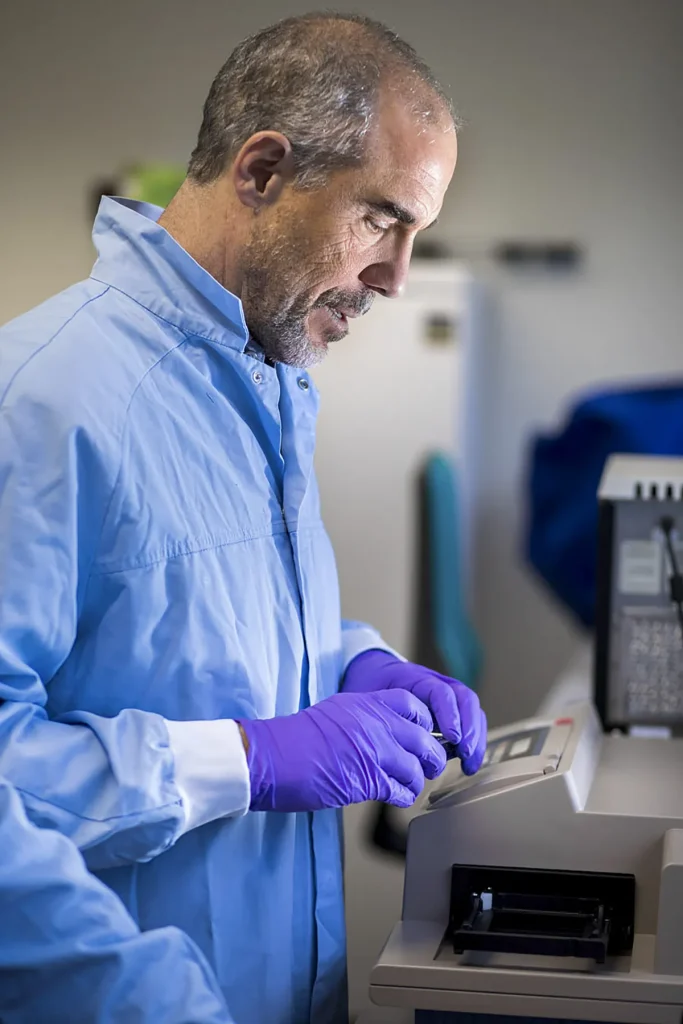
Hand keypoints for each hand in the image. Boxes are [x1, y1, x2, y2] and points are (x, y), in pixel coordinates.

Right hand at [237, 689, 446, 812]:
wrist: (273, 756)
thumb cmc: (295, 737)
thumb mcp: (336, 711)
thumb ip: (364, 717)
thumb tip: (384, 733)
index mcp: (367, 703)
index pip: (414, 705)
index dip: (425, 723)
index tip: (423, 735)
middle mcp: (376, 724)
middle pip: (425, 740)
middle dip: (432, 757)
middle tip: (428, 766)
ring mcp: (375, 751)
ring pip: (418, 768)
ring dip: (417, 781)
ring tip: (408, 786)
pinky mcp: (369, 781)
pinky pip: (402, 790)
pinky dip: (403, 797)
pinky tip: (395, 797)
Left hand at [343, 650, 486, 775]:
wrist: (373, 672)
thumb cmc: (370, 687)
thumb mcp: (368, 697)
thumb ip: (376, 715)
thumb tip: (381, 744)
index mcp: (415, 678)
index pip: (440, 691)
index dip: (449, 714)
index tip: (452, 738)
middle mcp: (436, 682)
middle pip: (464, 698)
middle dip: (470, 728)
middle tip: (465, 754)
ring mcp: (447, 693)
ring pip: (472, 709)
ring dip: (476, 737)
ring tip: (469, 765)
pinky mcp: (451, 708)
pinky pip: (470, 720)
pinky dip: (474, 741)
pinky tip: (468, 763)